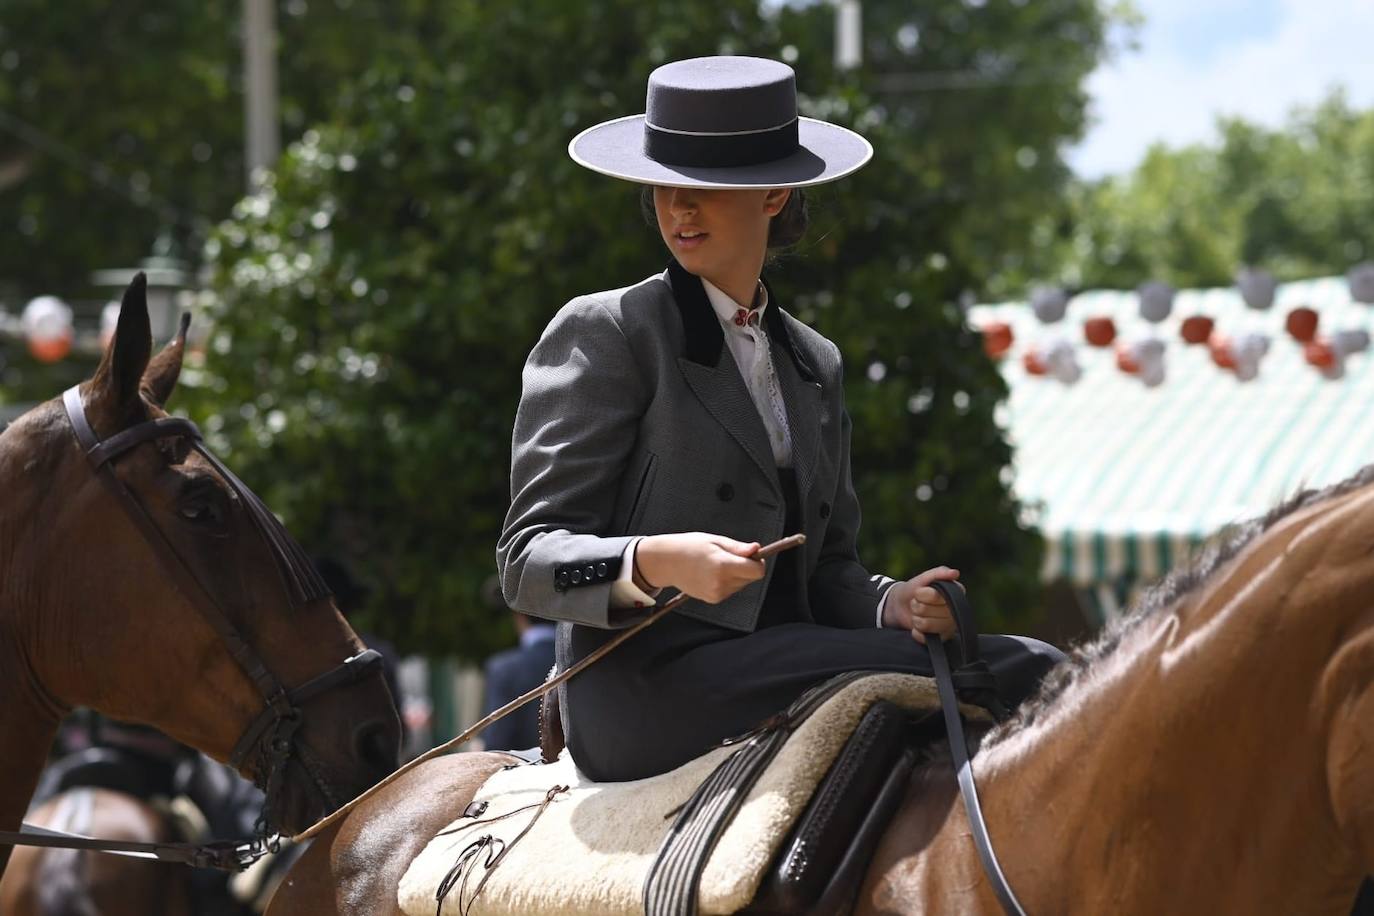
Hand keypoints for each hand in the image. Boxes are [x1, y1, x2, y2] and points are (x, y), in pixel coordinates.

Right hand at [634, 532, 764, 603]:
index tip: (752, 555)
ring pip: (741, 584)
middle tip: (729, 555)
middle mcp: (721, 583)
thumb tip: (756, 549)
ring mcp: (716, 593)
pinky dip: (727, 582)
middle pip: (750, 578)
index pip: (757, 571)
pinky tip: (712, 573)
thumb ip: (738, 548)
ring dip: (736, 575)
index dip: (758, 562)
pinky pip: (730, 590)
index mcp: (723, 565)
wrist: (667, 562)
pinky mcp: (713, 599)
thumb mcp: (715, 540)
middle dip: (746, 567)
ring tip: (717, 564)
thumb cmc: (689, 547)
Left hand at [881, 566, 961, 644]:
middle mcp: (955, 611)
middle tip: (917, 603)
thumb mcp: (924, 578)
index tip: (919, 591)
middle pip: (930, 611)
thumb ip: (940, 573)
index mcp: (955, 594)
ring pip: (927, 625)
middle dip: (918, 606)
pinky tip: (917, 627)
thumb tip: (955, 573)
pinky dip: (916, 632)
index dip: (923, 594)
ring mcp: (949, 626)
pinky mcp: (941, 639)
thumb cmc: (915, 589)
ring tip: (918, 614)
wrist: (900, 605)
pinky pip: (924, 638)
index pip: (936, 597)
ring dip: (916, 619)